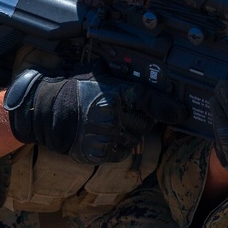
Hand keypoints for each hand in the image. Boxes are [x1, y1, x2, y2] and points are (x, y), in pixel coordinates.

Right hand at [4, 67, 186, 163]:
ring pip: (135, 137)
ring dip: (130, 131)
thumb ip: (121, 80)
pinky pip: (121, 151)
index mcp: (117, 94)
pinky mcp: (101, 153)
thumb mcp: (98, 76)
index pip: (151, 101)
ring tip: (112, 122)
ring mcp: (108, 136)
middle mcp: (116, 116)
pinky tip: (106, 134)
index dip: (169, 107)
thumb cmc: (73, 91)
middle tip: (128, 111)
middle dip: (142, 117)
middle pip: (145, 122)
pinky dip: (119, 144)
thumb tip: (144, 75)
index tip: (182, 112)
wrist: (45, 113)